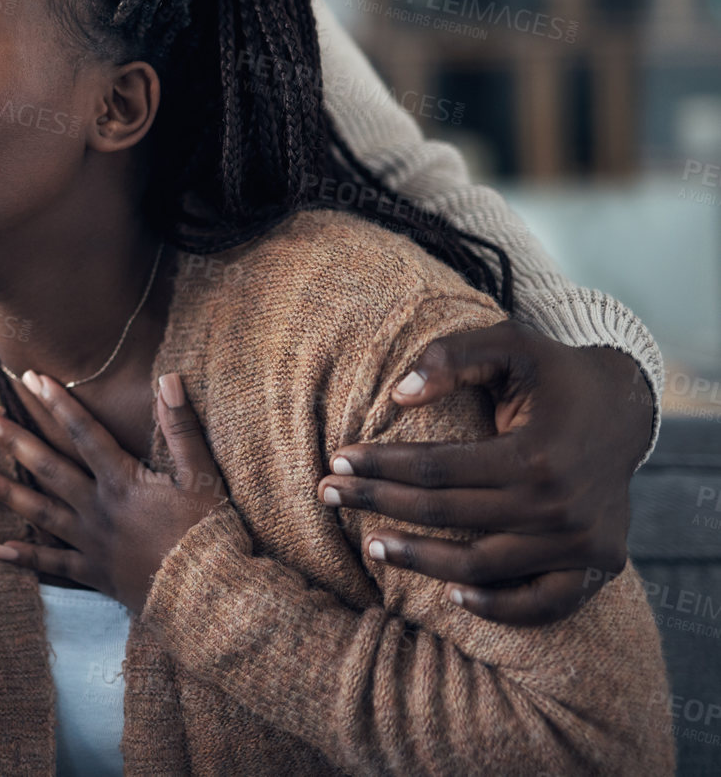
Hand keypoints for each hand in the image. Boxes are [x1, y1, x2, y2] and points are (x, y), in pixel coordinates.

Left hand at [0, 371, 226, 613]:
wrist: (208, 597)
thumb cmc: (209, 534)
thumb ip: (182, 428)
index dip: (58, 403)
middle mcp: (98, 509)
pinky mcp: (94, 574)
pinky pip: (53, 565)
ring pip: (39, 512)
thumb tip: (168, 379)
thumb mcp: (202, 477)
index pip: (84, 433)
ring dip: (3, 492)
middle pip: (47, 467)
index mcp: (123, 482)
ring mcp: (91, 543)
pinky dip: (25, 557)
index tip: (32, 377)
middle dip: (11, 439)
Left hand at [317, 321, 650, 625]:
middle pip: (447, 515)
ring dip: (418, 560)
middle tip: (327, 494)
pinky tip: (450, 594)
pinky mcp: (599, 565)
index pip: (436, 468)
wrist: (625, 409)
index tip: (336, 458)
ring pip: (480, 566)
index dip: (381, 465)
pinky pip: (543, 603)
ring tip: (369, 544)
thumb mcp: (507, 345)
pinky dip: (498, 607)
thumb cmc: (551, 374)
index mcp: (537, 455)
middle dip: (378, 503)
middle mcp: (562, 507)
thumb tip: (397, 394)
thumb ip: (451, 357)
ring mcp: (583, 543)